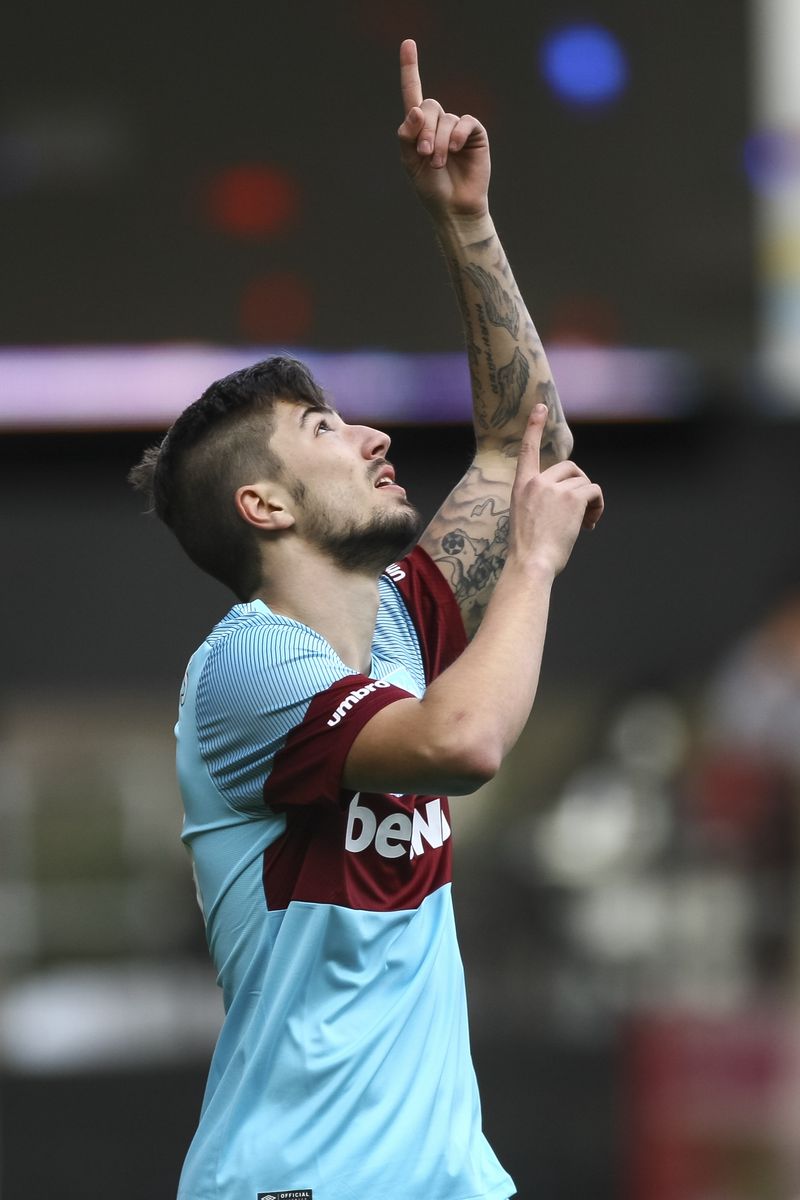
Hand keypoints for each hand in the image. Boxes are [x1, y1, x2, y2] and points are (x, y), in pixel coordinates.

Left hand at [397, 39, 490, 219]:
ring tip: (438, 163)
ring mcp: (457, 127)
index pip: (413, 93)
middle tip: (424, 154)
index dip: (410, 68)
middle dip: (424, 130)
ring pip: (445, 119)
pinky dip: (457, 135)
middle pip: (428, 107)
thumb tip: (415, 110)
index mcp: (419, 127)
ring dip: (439, 142)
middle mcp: (438, 123)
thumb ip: (407, 136)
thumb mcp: (410, 163)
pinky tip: (455, 150)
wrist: (453, 207)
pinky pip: (465, 122)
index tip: (408, 43)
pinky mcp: (474, 134)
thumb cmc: (430, 188)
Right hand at [510, 405, 603, 576]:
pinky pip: (594, 491)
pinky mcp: (572, 498)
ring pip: (584, 482)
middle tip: (582, 511)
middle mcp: (537, 482)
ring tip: (587, 522)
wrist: (530, 563)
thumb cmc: (527, 551)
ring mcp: (554, 488)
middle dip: (579, 485)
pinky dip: (598, 506)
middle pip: (569, 468)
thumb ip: (539, 503)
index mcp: (521, 486)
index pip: (528, 450)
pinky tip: (591, 523)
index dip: (535, 427)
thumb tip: (566, 505)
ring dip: (590, 501)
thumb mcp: (524, 519)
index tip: (541, 407)